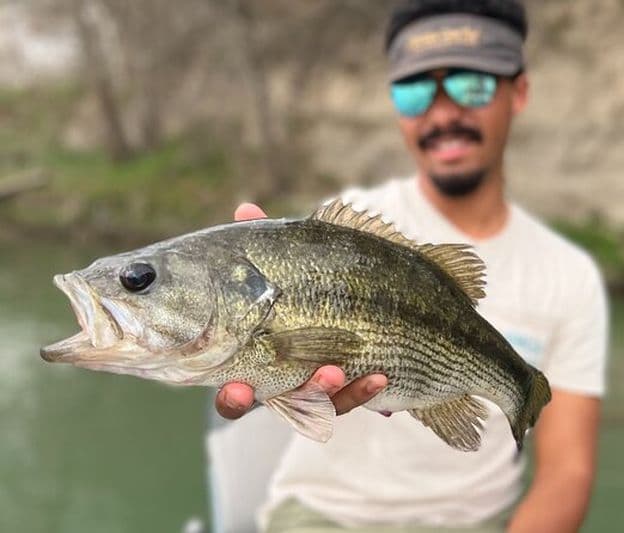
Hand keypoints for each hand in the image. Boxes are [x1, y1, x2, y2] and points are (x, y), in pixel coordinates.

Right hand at [214, 203, 387, 419]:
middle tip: (259, 390)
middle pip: (265, 404)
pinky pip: (354, 399)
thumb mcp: (287, 261)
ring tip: (332, 371)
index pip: (230, 387)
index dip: (231, 395)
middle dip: (265, 399)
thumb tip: (246, 210)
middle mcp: (277, 380)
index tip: (237, 387)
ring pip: (314, 404)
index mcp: (251, 356)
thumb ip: (265, 244)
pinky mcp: (348, 390)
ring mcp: (314, 388)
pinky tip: (379, 376)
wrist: (374, 307)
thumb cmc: (307, 281)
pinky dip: (364, 390)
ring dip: (322, 390)